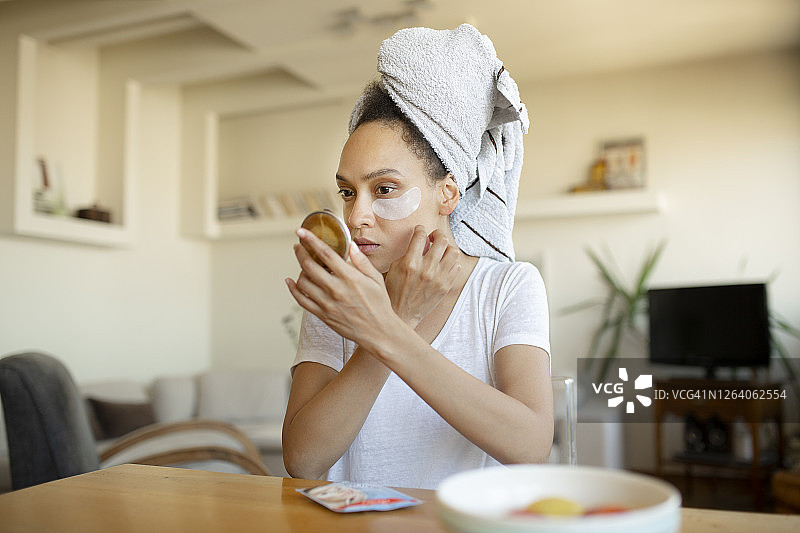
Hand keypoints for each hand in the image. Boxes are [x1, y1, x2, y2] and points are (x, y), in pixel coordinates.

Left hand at [285, 228, 397, 353]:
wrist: (378, 332)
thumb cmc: (379, 305)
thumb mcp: (376, 279)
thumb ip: (362, 261)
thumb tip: (351, 246)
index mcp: (350, 278)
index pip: (325, 254)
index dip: (311, 240)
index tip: (301, 232)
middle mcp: (336, 289)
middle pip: (309, 266)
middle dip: (300, 252)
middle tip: (298, 246)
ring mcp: (327, 303)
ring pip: (303, 282)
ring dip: (299, 270)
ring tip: (303, 265)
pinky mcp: (322, 315)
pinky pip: (301, 300)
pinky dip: (293, 289)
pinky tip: (291, 282)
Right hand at [384, 226, 461, 327]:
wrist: (402, 313)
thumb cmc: (395, 290)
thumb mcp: (395, 268)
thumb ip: (408, 252)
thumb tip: (422, 241)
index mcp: (410, 263)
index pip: (421, 236)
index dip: (421, 229)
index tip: (420, 231)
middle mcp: (427, 269)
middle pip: (442, 240)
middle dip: (437, 234)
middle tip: (433, 237)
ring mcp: (438, 278)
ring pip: (453, 252)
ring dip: (447, 248)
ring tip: (441, 251)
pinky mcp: (446, 286)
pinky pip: (457, 267)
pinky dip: (451, 262)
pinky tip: (444, 264)